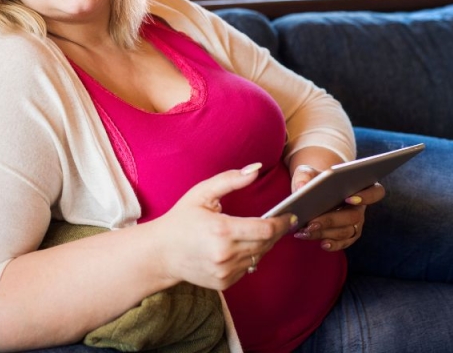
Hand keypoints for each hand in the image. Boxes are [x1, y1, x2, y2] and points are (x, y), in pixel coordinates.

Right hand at [152, 164, 297, 289]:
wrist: (161, 253)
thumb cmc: (182, 219)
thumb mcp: (202, 193)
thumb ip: (231, 180)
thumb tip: (256, 169)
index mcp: (222, 231)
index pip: (266, 229)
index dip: (283, 222)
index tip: (291, 215)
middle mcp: (225, 255)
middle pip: (266, 243)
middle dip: (275, 231)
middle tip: (279, 220)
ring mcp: (225, 271)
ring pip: (259, 256)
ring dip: (263, 244)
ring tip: (257, 231)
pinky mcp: (224, 282)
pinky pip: (248, 267)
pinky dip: (249, 256)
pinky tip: (239, 245)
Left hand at [291, 164, 385, 250]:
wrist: (312, 191)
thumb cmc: (313, 178)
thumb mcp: (306, 172)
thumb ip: (304, 176)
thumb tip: (301, 188)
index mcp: (359, 185)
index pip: (375, 191)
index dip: (366, 196)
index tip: (348, 198)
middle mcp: (361, 206)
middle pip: (354, 215)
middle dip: (332, 220)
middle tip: (311, 222)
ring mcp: (356, 222)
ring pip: (347, 231)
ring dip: (325, 233)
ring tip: (305, 231)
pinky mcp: (347, 235)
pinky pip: (344, 242)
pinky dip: (333, 244)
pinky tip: (321, 244)